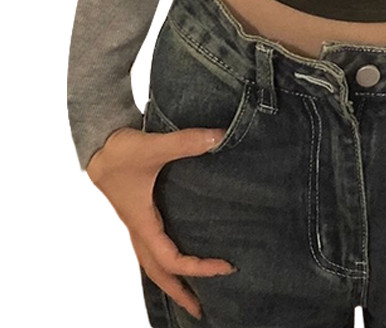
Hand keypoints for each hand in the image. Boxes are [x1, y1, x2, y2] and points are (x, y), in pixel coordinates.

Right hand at [86, 125, 236, 319]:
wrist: (98, 145)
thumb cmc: (119, 151)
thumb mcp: (153, 146)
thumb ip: (186, 142)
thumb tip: (220, 137)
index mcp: (143, 224)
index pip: (171, 259)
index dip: (198, 268)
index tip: (224, 267)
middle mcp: (139, 230)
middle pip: (158, 274)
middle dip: (180, 293)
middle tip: (201, 310)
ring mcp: (138, 224)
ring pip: (153, 263)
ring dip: (171, 281)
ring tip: (191, 294)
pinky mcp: (140, 214)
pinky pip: (152, 248)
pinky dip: (165, 260)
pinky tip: (178, 255)